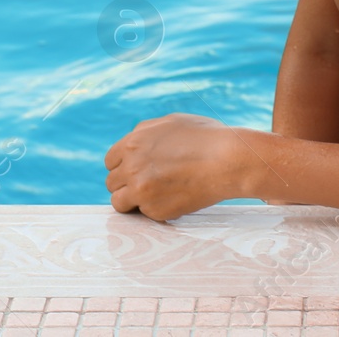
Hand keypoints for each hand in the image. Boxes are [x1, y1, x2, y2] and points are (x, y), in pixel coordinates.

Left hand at [104, 113, 248, 221]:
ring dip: (133, 200)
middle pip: (112, 183)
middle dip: (127, 183)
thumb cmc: (206, 137)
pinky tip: (175, 198)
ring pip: (120, 202)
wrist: (227, 160)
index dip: (123, 166)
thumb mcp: (171, 123)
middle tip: (147, 184)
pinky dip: (156, 209)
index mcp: (133, 144)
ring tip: (153, 196)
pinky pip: (145, 214)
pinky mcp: (155, 210)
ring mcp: (141, 191)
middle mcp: (131, 167)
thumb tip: (132, 142)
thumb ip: (145, 133)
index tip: (134, 170)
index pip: (111, 161)